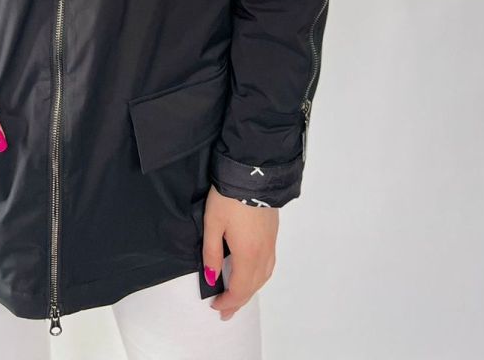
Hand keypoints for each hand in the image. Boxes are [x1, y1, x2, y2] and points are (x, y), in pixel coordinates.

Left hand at [202, 184, 277, 320]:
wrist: (253, 172)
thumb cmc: (229, 197)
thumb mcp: (212, 224)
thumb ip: (211, 252)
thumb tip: (211, 277)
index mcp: (248, 254)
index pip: (239, 288)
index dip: (228, 301)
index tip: (215, 306)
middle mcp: (263, 253)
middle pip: (253, 286)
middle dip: (239, 301)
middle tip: (226, 312)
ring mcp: (271, 243)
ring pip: (263, 276)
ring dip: (250, 290)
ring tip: (238, 297)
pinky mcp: (273, 233)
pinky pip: (268, 265)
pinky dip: (259, 276)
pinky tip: (251, 273)